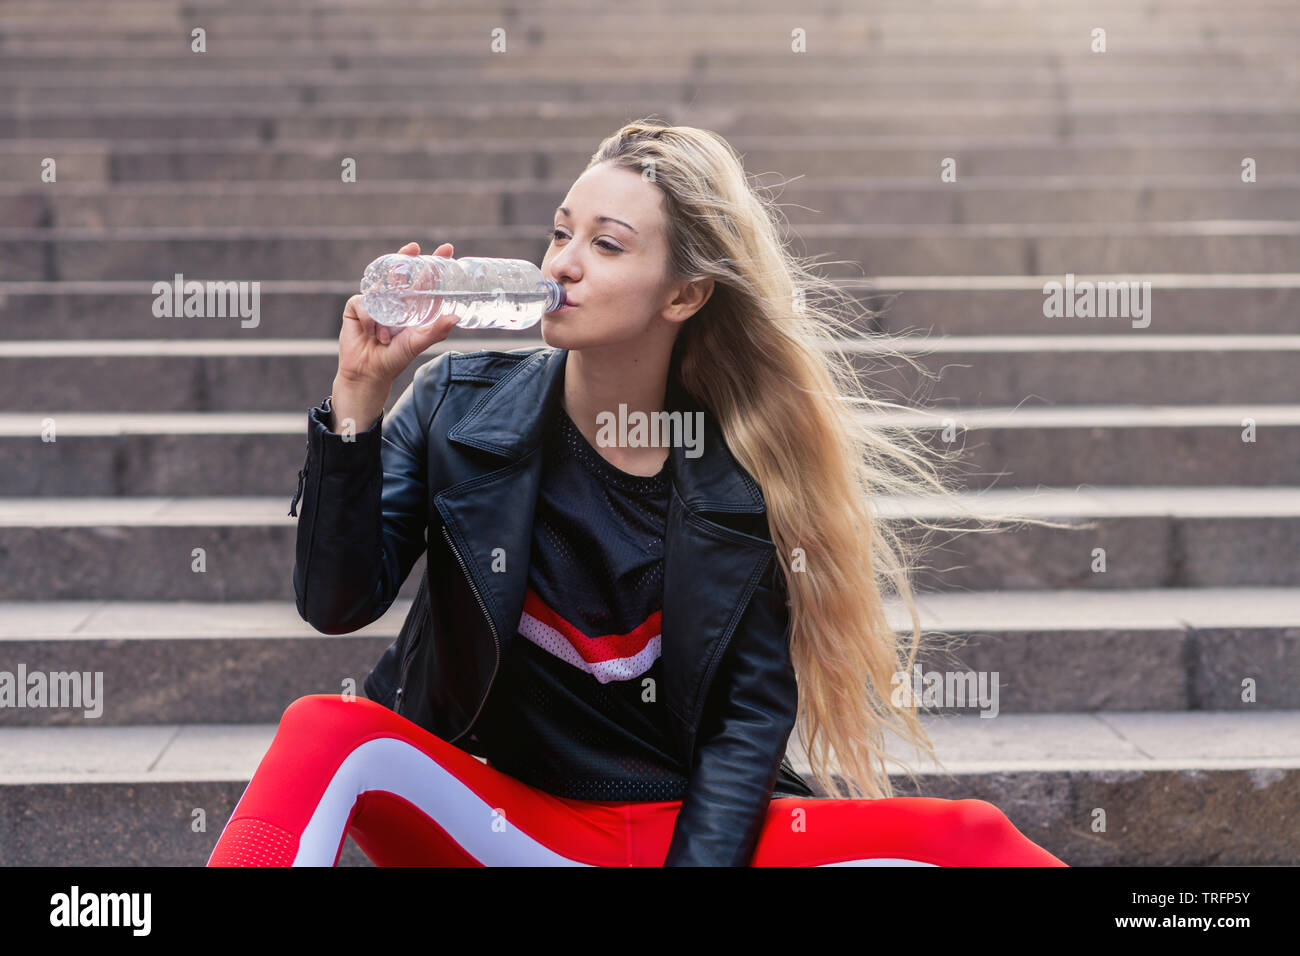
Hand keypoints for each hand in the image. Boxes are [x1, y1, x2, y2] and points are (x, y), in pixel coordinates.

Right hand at [337, 241, 459, 387]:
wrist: (368, 372)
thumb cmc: (395, 358)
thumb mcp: (418, 343)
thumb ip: (436, 330)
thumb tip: (456, 317)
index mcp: (412, 306)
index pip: (424, 281)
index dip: (434, 265)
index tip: (447, 249)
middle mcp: (394, 301)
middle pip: (401, 272)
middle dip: (407, 257)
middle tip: (414, 247)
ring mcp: (374, 301)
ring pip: (381, 286)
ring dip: (386, 306)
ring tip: (389, 333)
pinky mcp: (356, 307)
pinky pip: (364, 303)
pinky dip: (370, 320)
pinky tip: (373, 334)